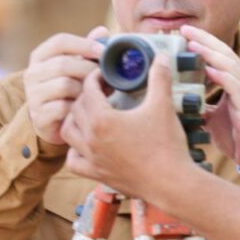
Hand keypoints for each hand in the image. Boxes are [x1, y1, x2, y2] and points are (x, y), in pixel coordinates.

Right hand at [24, 26, 107, 144]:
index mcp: (40, 56)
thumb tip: (102, 31)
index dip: (84, 44)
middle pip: (64, 64)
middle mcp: (32, 73)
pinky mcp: (39, 115)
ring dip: (85, 90)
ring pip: (65, 85)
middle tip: (105, 77)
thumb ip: (88, 49)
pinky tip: (84, 109)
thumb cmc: (70, 88)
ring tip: (95, 93)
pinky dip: (77, 107)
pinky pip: (63, 107)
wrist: (54, 122)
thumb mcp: (77, 66)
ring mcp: (33, 95)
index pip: (60, 41)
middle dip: (88, 70)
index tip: (103, 51)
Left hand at [62, 57, 191, 199]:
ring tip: (89, 113)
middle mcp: (90, 139)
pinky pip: (73, 161)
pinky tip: (86, 144)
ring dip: (74, 120)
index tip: (104, 74)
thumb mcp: (163, 106)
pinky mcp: (97, 174)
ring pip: (68, 133)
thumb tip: (161, 56)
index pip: (88, 90)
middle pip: (76, 108)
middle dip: (86, 95)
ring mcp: (91, 158)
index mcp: (102, 119)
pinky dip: (75, 150)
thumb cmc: (166, 145)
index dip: (95, 77)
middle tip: (101, 90)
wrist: (171, 183)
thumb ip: (159, 78)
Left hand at [181, 25, 239, 173]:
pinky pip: (235, 87)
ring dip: (210, 53)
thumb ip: (203, 105)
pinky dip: (221, 76)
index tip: (184, 32)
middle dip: (205, 39)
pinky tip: (208, 69)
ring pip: (230, 66)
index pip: (221, 55)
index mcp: (239, 83)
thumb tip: (182, 101)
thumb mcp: (215, 118)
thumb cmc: (239, 137)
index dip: (205, 41)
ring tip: (192, 44)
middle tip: (184, 29)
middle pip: (225, 53)